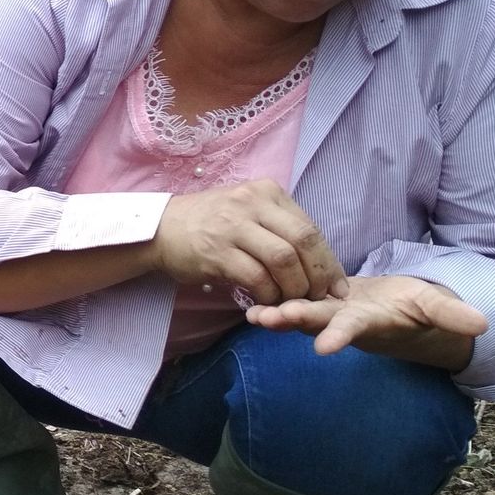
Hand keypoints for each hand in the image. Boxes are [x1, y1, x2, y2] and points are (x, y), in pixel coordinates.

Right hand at [150, 180, 344, 305]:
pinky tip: (266, 302)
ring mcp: (233, 226)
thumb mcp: (246, 209)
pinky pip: (256, 277)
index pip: (310, 228)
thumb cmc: (207, 223)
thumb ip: (278, 225)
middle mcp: (251, 202)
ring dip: (294, 288)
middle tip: (320, 298)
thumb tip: (317, 259)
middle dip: (318, 275)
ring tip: (292, 301)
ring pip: (283, 259)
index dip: (328, 262)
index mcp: (266, 191)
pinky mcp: (217, 251)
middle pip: (303, 241)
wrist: (159, 229)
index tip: (335, 286)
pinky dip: (268, 295)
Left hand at [244, 274, 487, 362]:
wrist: (400, 310)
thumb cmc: (419, 309)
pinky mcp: (320, 301)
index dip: (338, 337)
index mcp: (370, 322)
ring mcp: (329, 313)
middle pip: (317, 321)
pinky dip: (273, 299)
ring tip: (252, 316)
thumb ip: (452, 316)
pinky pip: (294, 299)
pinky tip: (247, 299)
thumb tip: (483, 325)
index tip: (322, 348)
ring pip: (300, 313)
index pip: (352, 329)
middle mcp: (344, 321)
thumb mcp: (436, 309)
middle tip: (269, 320)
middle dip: (295, 321)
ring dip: (276, 315)